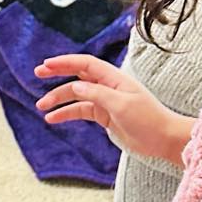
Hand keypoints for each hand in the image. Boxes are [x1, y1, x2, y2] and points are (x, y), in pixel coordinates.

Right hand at [34, 55, 186, 162]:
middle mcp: (108, 86)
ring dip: (59, 99)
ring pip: (76, 96)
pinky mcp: (104, 116)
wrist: (163, 139)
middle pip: (78, 76)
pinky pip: (81, 111)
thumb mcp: (121, 105)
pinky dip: (67, 114)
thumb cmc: (148, 120)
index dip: (65, 62)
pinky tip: (53, 119)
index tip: (47, 64)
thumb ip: (97, 94)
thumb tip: (75, 86)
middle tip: (38, 73)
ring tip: (42, 106)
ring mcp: (105, 101)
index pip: (85, 64)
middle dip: (58, 74)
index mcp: (114, 78)